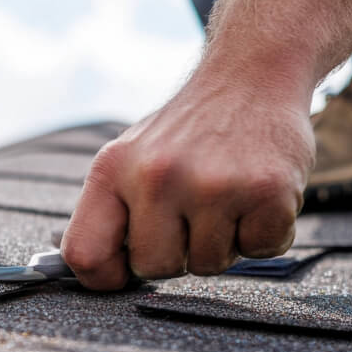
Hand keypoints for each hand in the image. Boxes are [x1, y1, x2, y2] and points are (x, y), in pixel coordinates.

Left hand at [60, 73, 313, 289]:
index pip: (84, 255)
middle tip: (191, 214)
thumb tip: (92, 274)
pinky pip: (262, 250)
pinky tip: (257, 195)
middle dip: (176, 254)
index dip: (106, 276)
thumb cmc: (188, 131)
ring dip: (223, 242)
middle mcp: (157, 176)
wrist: (251, 75)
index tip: (126, 269)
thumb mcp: (130, 159)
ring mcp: (213, 185)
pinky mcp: (267, 191)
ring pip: (209, 265)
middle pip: (155, 268)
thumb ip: (108, 214)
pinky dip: (265, 233)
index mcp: (113, 170)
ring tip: (226, 196)